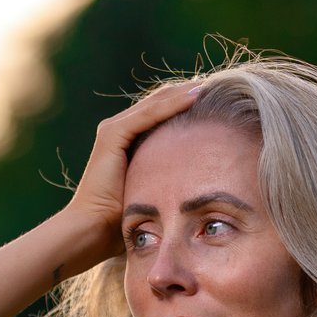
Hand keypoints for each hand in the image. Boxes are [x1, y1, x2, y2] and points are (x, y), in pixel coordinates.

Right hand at [56, 80, 208, 274]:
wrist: (93, 231)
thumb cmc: (121, 221)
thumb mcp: (153, 192)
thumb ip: (169, 178)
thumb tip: (202, 183)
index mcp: (127, 141)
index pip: (163, 111)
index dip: (189, 103)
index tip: (222, 101)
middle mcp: (119, 129)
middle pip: (161, 101)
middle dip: (191, 92)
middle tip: (223, 85)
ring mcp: (114, 129)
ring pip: (157, 102)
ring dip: (186, 92)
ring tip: (215, 85)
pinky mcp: (112, 134)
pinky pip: (149, 113)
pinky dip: (173, 103)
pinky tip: (197, 96)